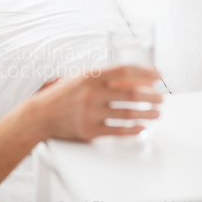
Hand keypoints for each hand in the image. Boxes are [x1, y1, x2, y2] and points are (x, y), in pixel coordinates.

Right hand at [31, 65, 162, 141]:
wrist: (39, 115)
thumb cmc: (61, 96)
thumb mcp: (79, 79)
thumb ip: (102, 78)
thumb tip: (133, 80)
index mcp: (89, 76)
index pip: (124, 71)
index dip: (145, 72)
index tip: (158, 76)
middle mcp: (91, 93)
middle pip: (131, 94)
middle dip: (152, 97)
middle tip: (161, 98)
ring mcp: (90, 113)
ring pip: (128, 113)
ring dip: (147, 113)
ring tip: (156, 113)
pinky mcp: (89, 130)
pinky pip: (118, 130)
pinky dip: (133, 129)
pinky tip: (141, 127)